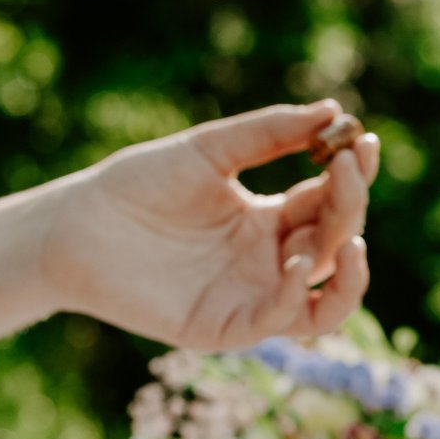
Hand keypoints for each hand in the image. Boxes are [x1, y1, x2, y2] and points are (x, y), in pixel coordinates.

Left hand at [45, 99, 378, 349]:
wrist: (78, 225)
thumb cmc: (138, 185)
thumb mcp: (208, 151)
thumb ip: (268, 134)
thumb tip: (332, 110)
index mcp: (268, 220)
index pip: (330, 204)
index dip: (352, 176)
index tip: (361, 141)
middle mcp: (269, 263)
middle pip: (335, 244)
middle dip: (349, 207)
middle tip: (344, 169)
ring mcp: (251, 298)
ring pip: (327, 304)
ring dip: (349, 277)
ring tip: (352, 241)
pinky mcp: (224, 328)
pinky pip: (277, 321)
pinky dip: (294, 296)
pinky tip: (294, 262)